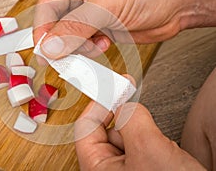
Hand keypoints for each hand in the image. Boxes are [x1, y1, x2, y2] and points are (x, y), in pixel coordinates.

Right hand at [33, 0, 215, 60]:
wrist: (178, 6)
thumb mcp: (106, 6)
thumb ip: (76, 26)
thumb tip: (51, 44)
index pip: (49, 5)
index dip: (43, 27)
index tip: (43, 48)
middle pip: (57, 23)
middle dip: (60, 40)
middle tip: (62, 55)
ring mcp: (92, 15)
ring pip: (70, 36)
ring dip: (77, 47)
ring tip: (91, 46)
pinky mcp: (101, 30)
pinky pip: (85, 44)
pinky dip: (90, 50)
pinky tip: (102, 44)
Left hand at [74, 101, 205, 169]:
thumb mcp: (148, 149)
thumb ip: (132, 119)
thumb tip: (126, 105)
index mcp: (97, 169)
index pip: (86, 127)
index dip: (99, 104)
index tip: (112, 87)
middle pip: (107, 129)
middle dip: (124, 118)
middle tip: (134, 107)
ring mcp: (126, 170)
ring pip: (127, 136)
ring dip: (142, 131)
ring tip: (157, 146)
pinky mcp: (143, 168)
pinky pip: (141, 145)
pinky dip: (151, 139)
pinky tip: (163, 151)